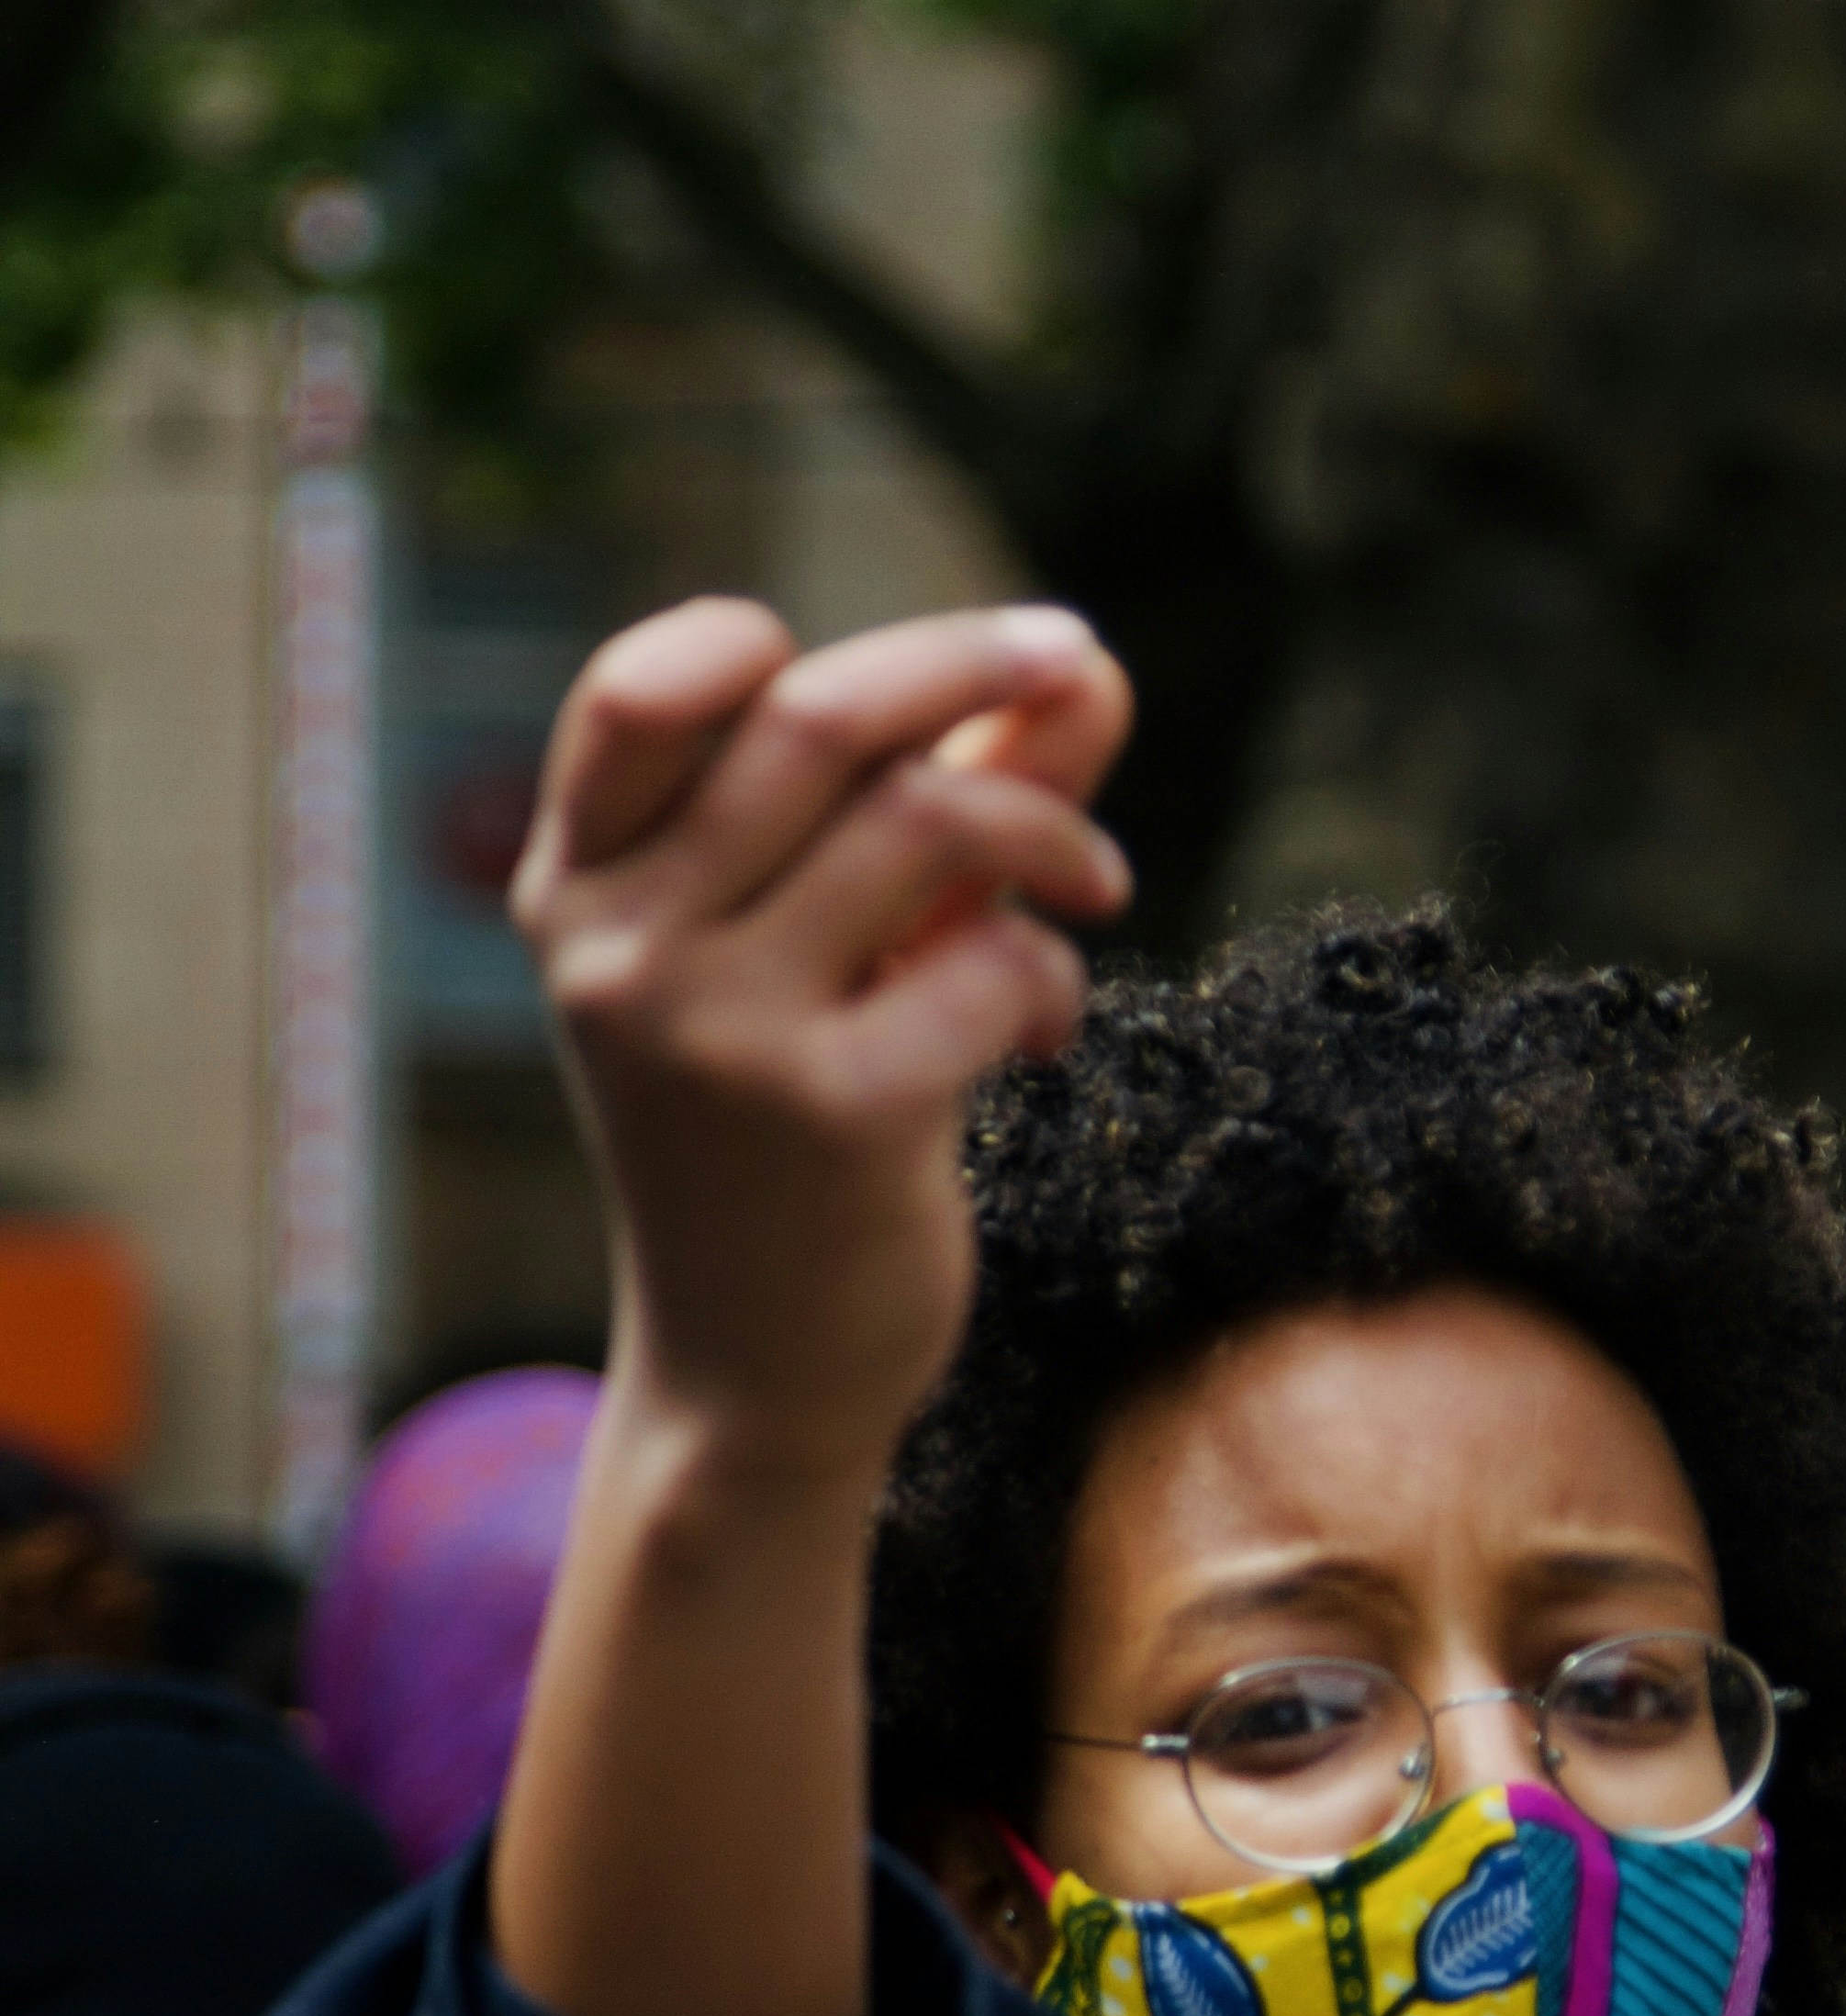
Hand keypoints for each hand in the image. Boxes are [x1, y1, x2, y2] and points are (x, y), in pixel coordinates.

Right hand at [513, 596, 1130, 1479]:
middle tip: (1080, 659)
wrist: (755, 1376)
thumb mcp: (836, 948)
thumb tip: (1092, 662)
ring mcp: (712, 1031)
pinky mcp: (829, 1114)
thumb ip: (948, 794)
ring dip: (1052, 836)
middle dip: (975, 661)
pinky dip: (1050, 977)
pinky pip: (992, 960)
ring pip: (926, 818)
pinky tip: (1036, 1036)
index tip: (892, 660)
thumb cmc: (793, 1136)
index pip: (636, 691)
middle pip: (817, 716)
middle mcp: (621, 949)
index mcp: (581, 890)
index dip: (765, 639)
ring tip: (1094, 891)